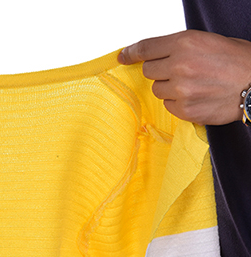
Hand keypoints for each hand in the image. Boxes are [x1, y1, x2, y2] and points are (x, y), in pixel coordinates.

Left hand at [118, 30, 250, 125]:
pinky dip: (177, 102)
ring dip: (169, 88)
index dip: (132, 52)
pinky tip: (196, 96)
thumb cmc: (238, 61)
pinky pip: (168, 106)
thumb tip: (157, 56)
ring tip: (193, 84)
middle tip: (178, 71)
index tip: (123, 56)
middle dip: (159, 71)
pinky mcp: (183, 109)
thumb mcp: (209, 42)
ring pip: (157, 90)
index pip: (147, 48)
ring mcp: (180, 90)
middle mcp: (180, 66)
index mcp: (186, 43)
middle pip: (149, 71)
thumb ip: (181, 48)